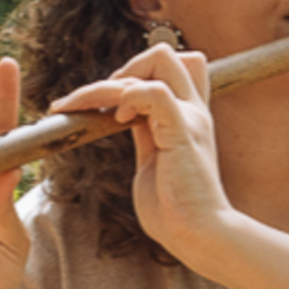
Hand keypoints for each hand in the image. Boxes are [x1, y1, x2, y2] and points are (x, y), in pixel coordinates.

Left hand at [50, 44, 232, 264]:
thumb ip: (144, 132)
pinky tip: (118, 121)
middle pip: (164, 53)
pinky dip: (129, 97)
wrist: (198, 234)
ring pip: (158, 60)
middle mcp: (192, 110)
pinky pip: (155, 92)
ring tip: (91, 110)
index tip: (112, 104)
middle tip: (99, 104)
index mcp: (187, 115)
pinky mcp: (182, 133)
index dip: (139, 72)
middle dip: (122, 69)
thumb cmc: (174, 208)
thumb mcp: (152, 159)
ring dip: (112, 82)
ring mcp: (190, 118)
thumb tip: (123, 113)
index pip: (175, 65)